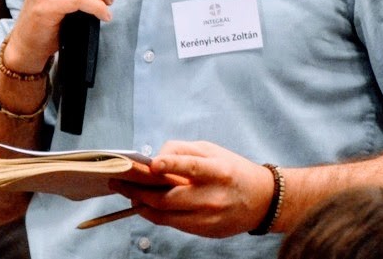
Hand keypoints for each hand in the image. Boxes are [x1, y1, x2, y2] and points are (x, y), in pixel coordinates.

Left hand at [109, 140, 275, 237]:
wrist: (262, 200)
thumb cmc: (233, 170)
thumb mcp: (212, 150)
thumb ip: (184, 151)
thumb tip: (156, 158)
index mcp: (217, 171)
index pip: (191, 167)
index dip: (170, 165)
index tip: (151, 164)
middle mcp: (213, 196)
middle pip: (169, 197)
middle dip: (140, 191)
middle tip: (120, 183)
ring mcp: (209, 217)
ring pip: (167, 216)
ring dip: (142, 205)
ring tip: (127, 196)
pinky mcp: (206, 231)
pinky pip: (173, 225)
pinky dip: (156, 216)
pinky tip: (145, 207)